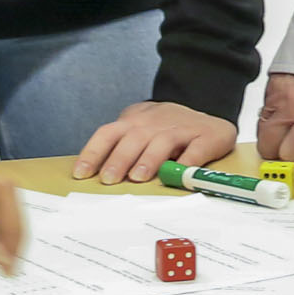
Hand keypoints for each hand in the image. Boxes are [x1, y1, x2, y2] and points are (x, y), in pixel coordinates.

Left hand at [74, 101, 238, 184]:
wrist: (211, 115)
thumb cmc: (168, 129)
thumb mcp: (141, 129)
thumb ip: (121, 144)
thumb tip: (96, 173)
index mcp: (135, 121)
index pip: (108, 133)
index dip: (93, 152)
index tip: (82, 173)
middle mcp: (156, 122)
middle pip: (134, 138)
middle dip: (119, 158)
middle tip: (109, 179)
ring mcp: (182, 128)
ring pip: (163, 142)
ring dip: (149, 159)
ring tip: (138, 177)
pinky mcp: (207, 137)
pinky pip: (196, 150)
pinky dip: (188, 162)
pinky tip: (179, 174)